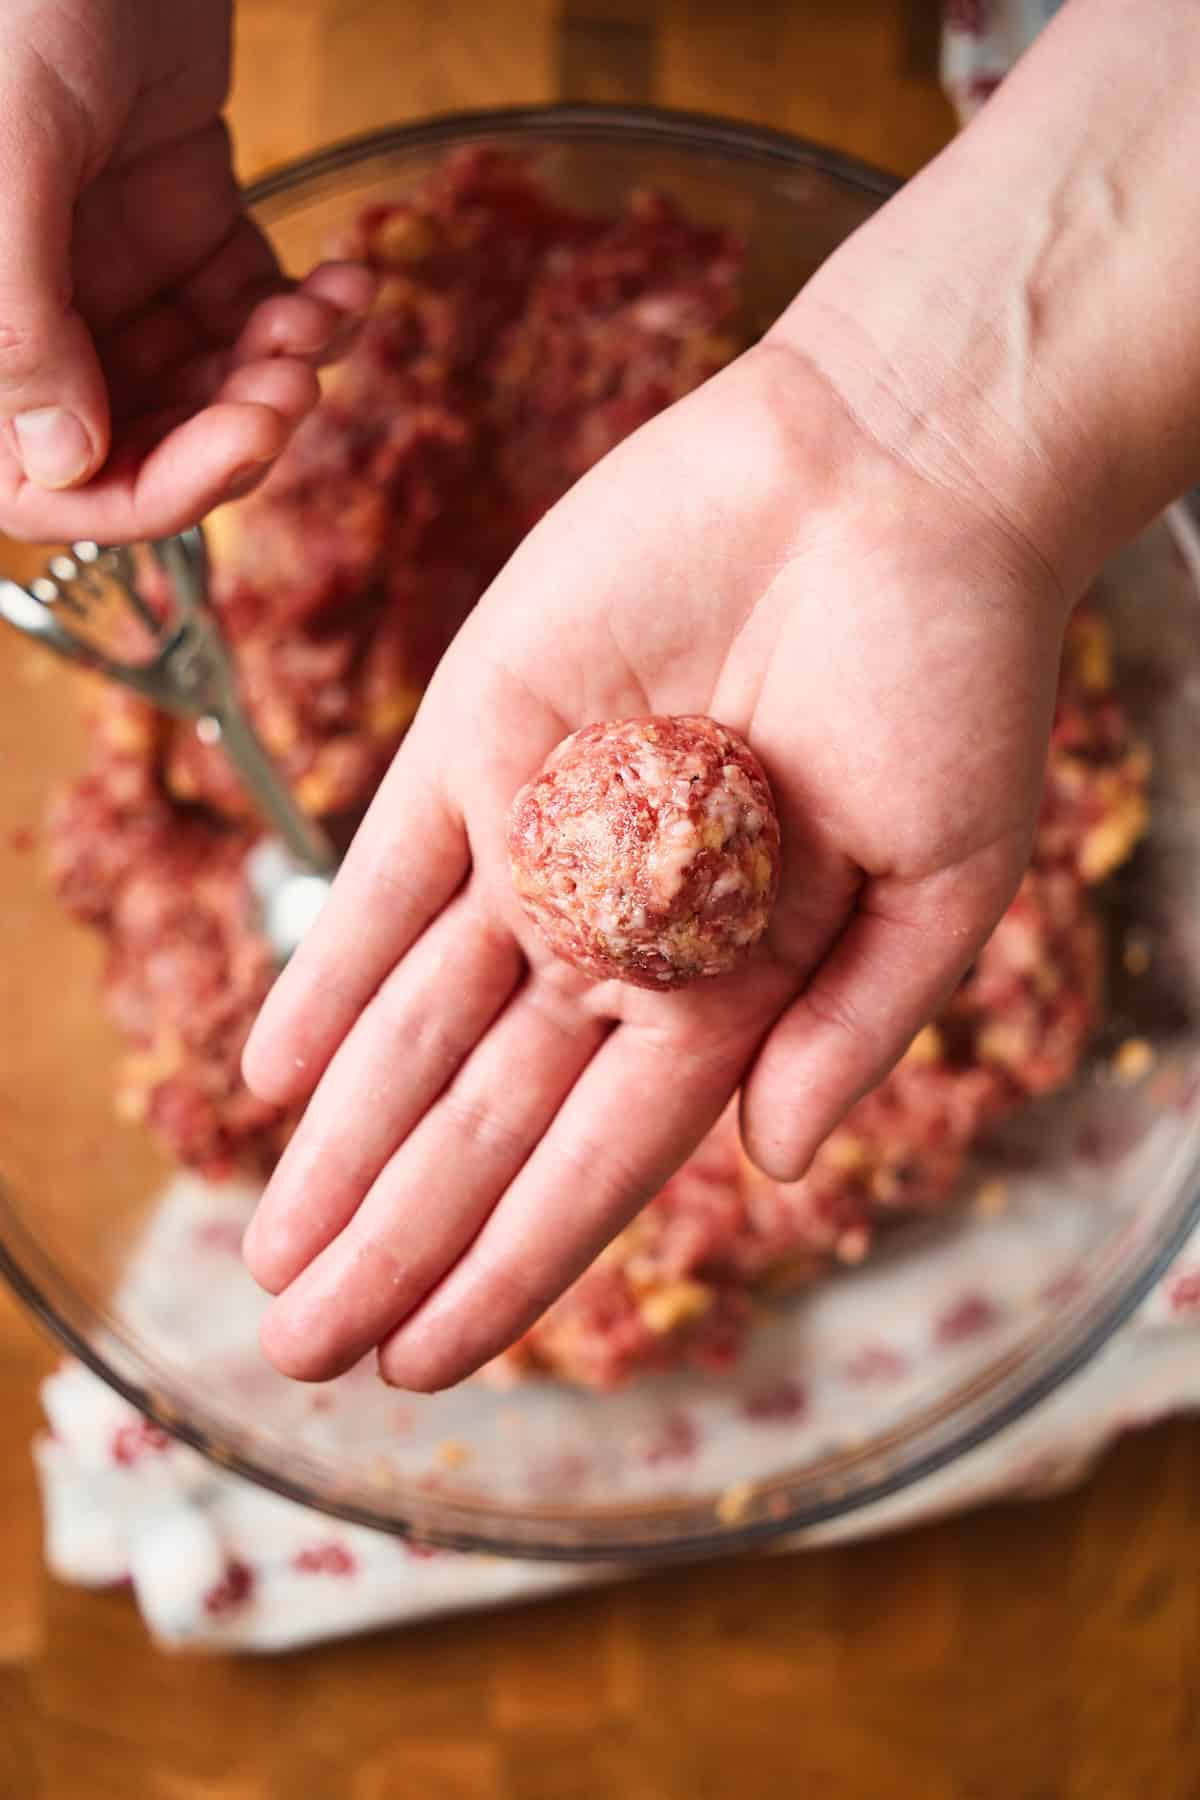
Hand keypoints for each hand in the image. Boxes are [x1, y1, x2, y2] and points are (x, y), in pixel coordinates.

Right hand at [0, 0, 373, 542]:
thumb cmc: (24, 0)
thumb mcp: (9, 155)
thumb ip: (21, 318)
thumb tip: (62, 465)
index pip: (45, 481)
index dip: (145, 492)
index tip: (237, 449)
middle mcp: (42, 312)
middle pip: (147, 443)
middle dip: (233, 430)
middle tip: (293, 389)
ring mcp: (116, 276)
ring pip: (212, 386)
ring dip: (279, 371)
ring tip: (317, 319)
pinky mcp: (187, 229)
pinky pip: (254, 312)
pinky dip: (310, 314)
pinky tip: (342, 286)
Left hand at [240, 326, 1069, 1390]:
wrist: (889, 473)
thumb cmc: (952, 675)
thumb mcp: (945, 878)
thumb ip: (856, 1025)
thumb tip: (772, 1168)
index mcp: (733, 986)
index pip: (599, 1162)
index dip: (511, 1264)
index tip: (428, 1359)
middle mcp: (619, 932)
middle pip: (484, 1119)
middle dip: (397, 1237)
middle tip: (308, 1350)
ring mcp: (540, 839)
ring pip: (416, 1022)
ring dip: (341, 1140)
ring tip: (273, 1257)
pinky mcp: (477, 737)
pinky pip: (381, 875)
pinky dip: (328, 968)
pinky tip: (275, 1072)